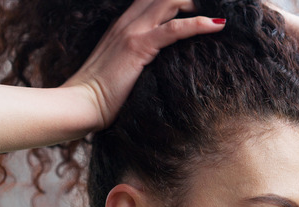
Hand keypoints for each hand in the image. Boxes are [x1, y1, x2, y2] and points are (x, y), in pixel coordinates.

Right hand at [64, 0, 225, 129]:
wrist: (80, 104)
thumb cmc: (98, 96)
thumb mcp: (120, 70)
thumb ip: (137, 61)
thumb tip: (157, 71)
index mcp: (123, 26)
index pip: (153, 0)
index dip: (177, 1)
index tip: (199, 8)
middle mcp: (127, 22)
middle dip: (189, 0)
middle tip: (212, 8)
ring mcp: (132, 32)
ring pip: (170, 2)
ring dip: (197, 5)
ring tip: (218, 13)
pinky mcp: (138, 46)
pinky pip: (174, 28)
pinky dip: (199, 23)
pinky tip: (217, 25)